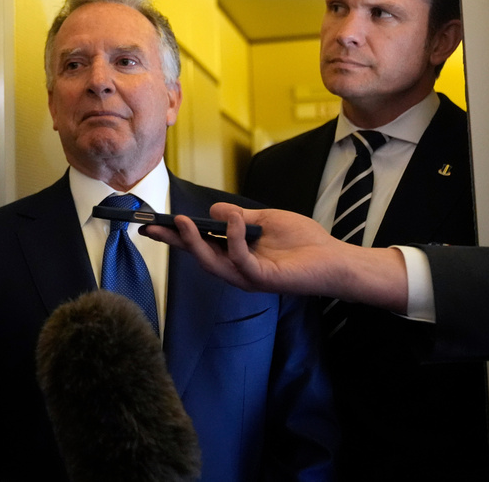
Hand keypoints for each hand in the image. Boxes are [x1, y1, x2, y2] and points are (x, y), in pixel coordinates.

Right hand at [142, 203, 406, 310]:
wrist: (335, 259)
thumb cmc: (305, 241)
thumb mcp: (266, 220)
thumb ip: (239, 216)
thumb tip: (214, 209)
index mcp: (235, 255)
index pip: (199, 245)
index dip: (176, 235)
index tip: (152, 223)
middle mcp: (237, 269)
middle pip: (197, 256)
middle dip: (174, 242)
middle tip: (154, 226)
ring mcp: (248, 277)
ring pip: (212, 263)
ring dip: (195, 242)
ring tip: (183, 221)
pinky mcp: (263, 279)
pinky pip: (240, 259)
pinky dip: (233, 238)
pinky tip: (232, 219)